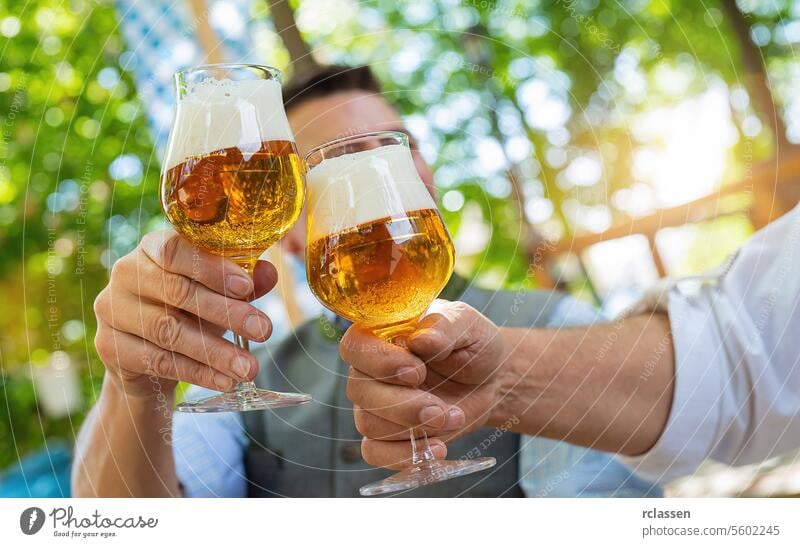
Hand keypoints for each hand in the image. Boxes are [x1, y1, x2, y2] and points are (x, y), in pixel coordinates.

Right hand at [93, 229, 276, 397]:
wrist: (146, 356)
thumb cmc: (187, 311)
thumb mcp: (218, 294)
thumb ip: (242, 282)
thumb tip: (269, 273)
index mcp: (151, 248)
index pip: (177, 249)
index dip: (213, 268)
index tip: (247, 287)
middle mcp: (126, 273)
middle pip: (178, 291)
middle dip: (227, 313)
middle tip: (264, 330)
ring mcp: (112, 310)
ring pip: (169, 331)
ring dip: (216, 351)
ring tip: (249, 367)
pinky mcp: (109, 346)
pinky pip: (159, 361)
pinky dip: (198, 373)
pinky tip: (225, 380)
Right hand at [342, 300, 504, 468]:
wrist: (490, 380)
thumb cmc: (472, 345)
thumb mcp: (467, 325)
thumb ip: (444, 327)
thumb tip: (420, 340)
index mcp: (382, 334)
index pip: (354, 346)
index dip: (379, 362)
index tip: (417, 372)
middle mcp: (370, 369)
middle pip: (359, 391)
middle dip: (403, 405)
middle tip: (440, 409)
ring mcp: (375, 404)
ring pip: (368, 423)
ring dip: (412, 428)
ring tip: (452, 419)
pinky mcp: (387, 434)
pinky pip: (374, 452)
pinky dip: (404, 455)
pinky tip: (437, 447)